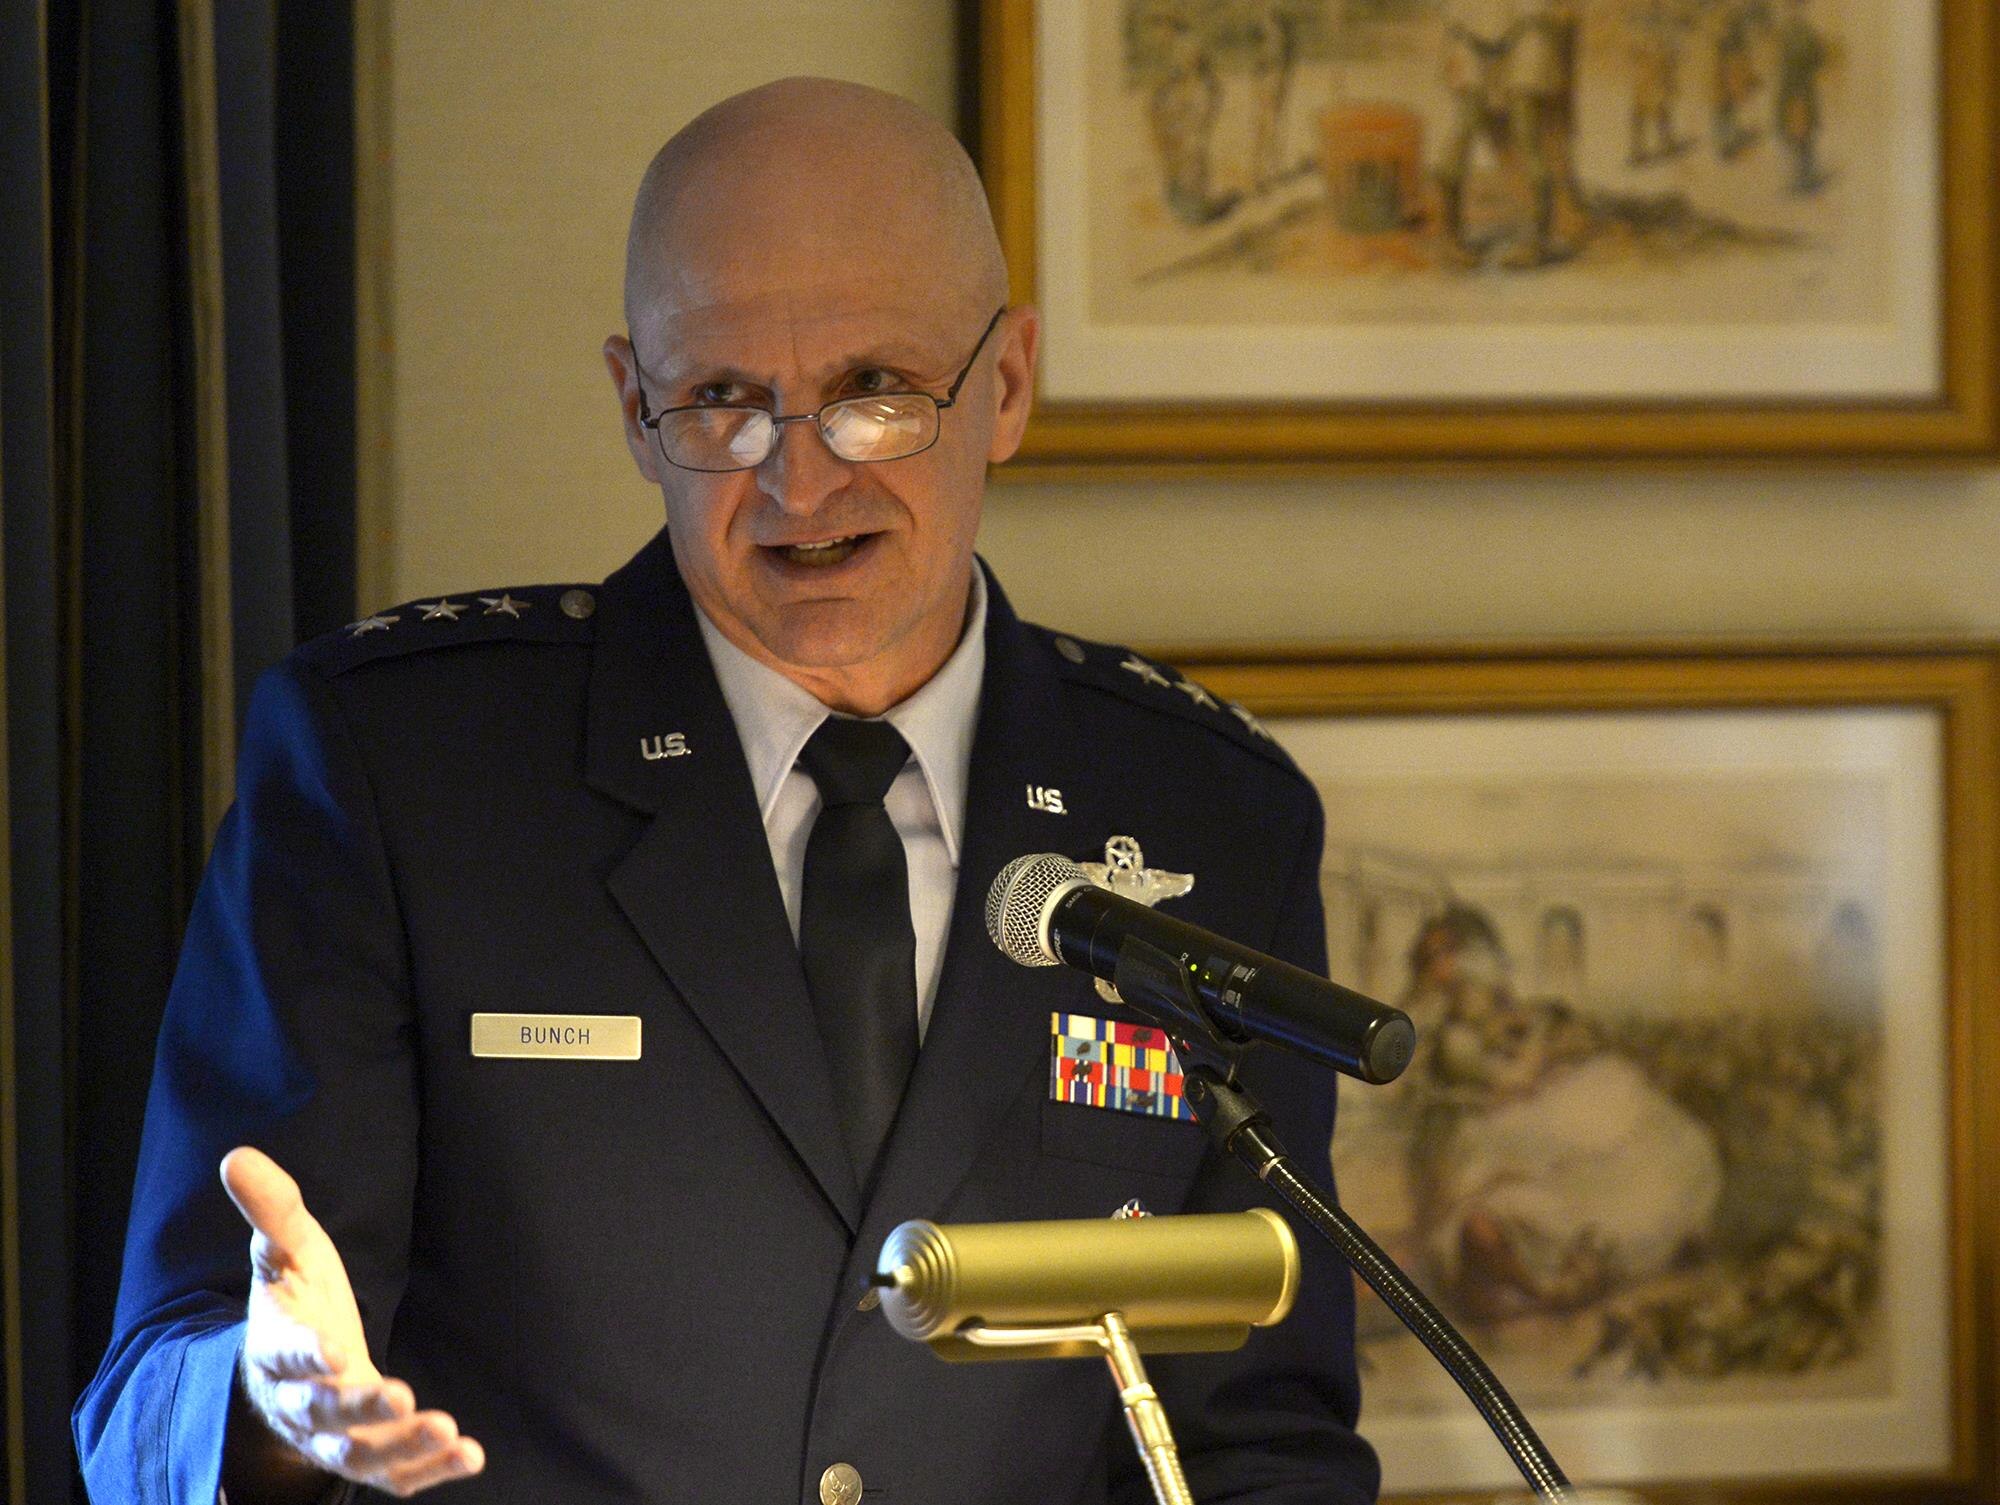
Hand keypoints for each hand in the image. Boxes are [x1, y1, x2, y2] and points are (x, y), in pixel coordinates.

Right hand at [220, 1147, 484, 1496]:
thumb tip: (236, 1155)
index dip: (306, 1354)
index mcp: (277, 1348)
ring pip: (359, 1455)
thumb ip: (270, 1210)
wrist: (286, 1372)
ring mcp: (332, 1435)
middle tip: (402, 1398)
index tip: (333, 1349)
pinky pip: (392, 1475)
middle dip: (361, 1409)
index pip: (285, 1355)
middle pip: (324, 1414)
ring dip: (402, 1448)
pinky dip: (428, 1472)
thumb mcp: (285, 1253)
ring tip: (448, 1432)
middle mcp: (301, 1400)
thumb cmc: (294, 1302)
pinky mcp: (365, 1454)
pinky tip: (470, 1455)